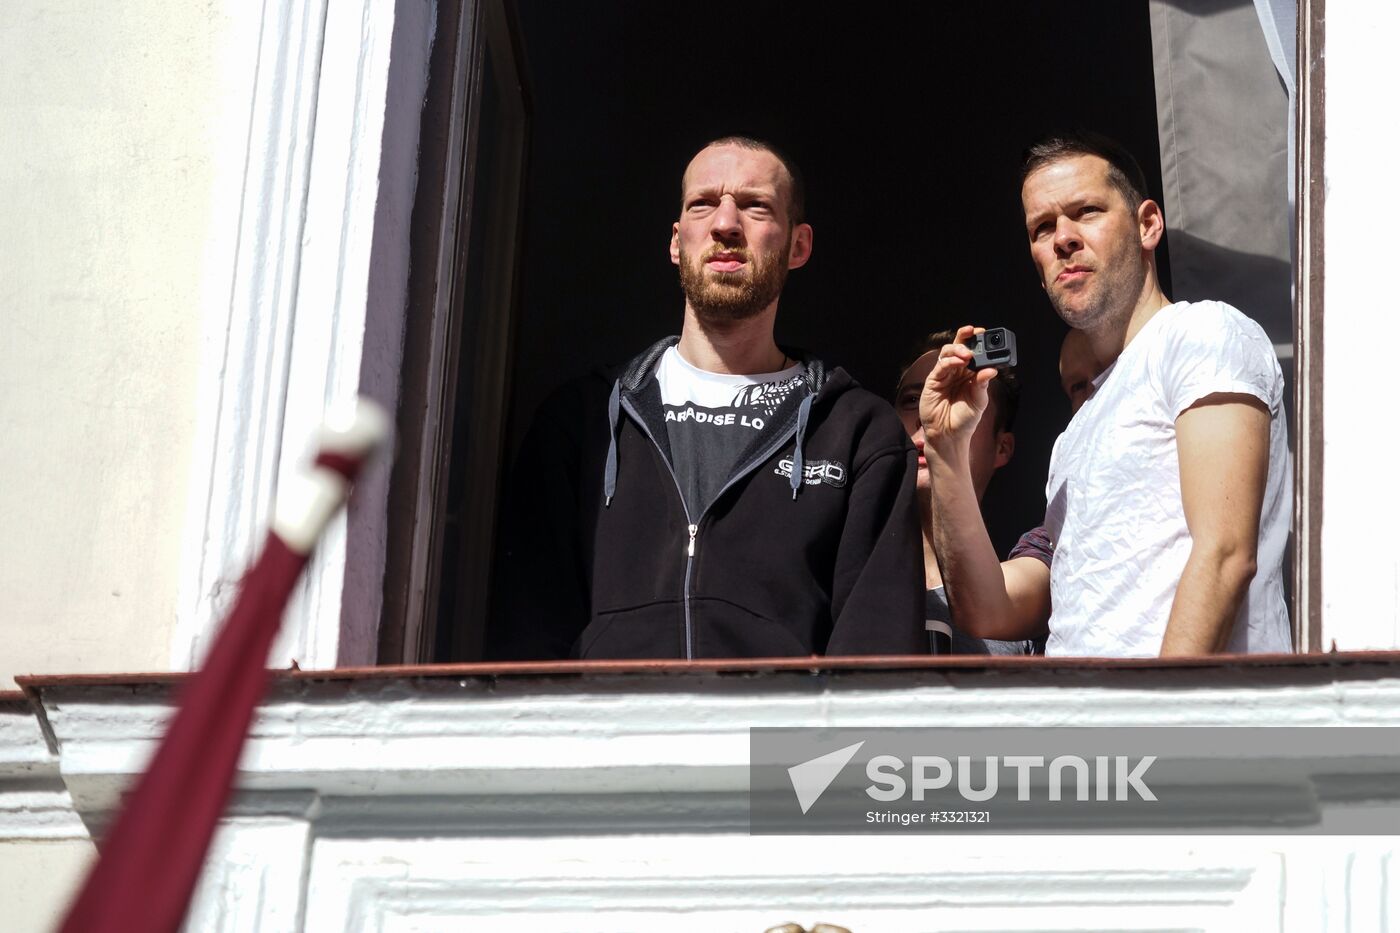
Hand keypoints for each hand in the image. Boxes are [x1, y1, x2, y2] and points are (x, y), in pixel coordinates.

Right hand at [919, 324, 998, 456]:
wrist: (949, 435)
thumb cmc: (964, 420)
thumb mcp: (979, 401)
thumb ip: (983, 384)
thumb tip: (991, 369)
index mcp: (969, 374)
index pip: (973, 353)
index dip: (977, 342)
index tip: (984, 334)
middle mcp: (956, 372)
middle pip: (959, 348)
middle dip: (965, 338)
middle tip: (975, 333)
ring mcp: (944, 375)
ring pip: (948, 353)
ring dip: (958, 349)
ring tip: (968, 354)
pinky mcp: (933, 381)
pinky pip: (940, 366)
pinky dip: (949, 361)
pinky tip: (959, 362)